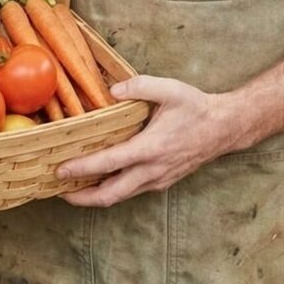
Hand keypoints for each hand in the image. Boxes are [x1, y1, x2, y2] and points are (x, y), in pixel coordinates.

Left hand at [56, 75, 231, 206]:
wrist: (224, 128)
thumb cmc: (196, 108)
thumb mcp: (170, 89)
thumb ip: (139, 86)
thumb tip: (112, 91)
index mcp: (151, 147)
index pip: (110, 163)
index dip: (82, 168)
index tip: (61, 170)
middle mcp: (153, 169)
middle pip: (110, 195)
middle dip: (81, 197)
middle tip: (58, 190)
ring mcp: (158, 179)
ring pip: (121, 196)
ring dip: (96, 195)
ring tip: (74, 187)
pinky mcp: (163, 181)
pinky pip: (132, 191)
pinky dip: (113, 189)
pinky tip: (103, 178)